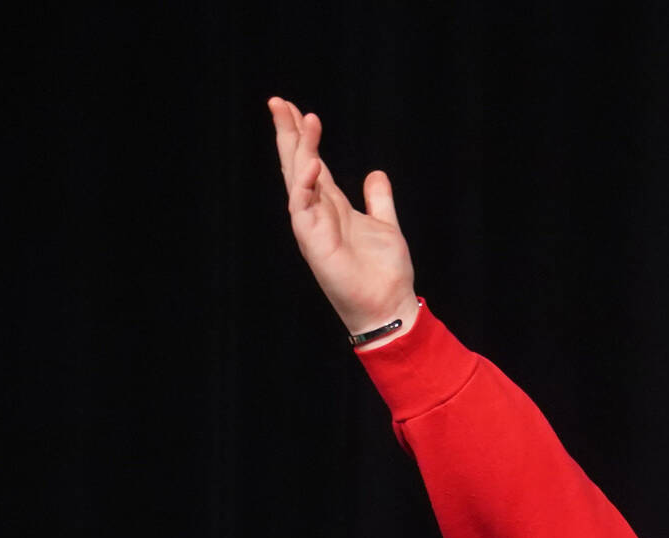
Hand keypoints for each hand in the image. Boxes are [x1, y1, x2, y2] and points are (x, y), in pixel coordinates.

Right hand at [266, 96, 417, 338]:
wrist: (389, 305)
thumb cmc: (385, 273)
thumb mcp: (386, 225)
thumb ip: (378, 199)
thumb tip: (375, 173)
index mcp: (331, 206)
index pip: (311, 162)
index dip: (304, 136)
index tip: (297, 109)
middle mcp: (317, 212)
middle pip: (297, 164)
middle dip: (288, 133)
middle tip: (278, 102)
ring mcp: (312, 226)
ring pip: (298, 179)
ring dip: (299, 150)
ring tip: (302, 119)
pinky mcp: (313, 242)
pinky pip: (303, 208)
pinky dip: (305, 185)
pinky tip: (311, 163)